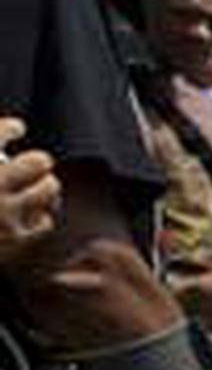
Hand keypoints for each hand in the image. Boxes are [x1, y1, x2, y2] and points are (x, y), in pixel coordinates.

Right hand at [0, 117, 62, 265]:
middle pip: (39, 162)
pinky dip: (39, 217)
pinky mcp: (14, 240)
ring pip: (49, 189)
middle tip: (32, 164)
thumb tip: (9, 135)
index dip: (12, 129)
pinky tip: (29, 214)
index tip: (15, 129)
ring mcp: (5, 215)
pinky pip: (44, 221)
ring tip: (37, 187)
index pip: (4, 132)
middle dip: (36, 161)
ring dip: (44, 186)